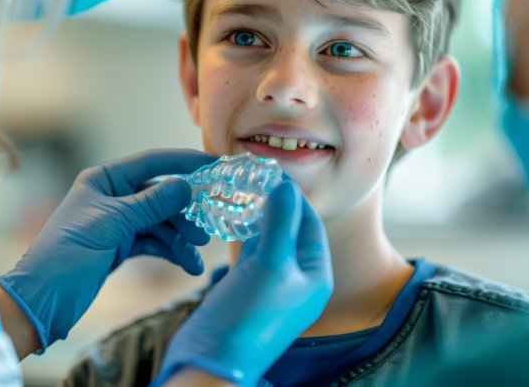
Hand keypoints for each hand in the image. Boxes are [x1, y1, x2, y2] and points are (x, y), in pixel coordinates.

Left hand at [0, 148, 215, 351]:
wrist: (42, 300)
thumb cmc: (67, 253)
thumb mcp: (112, 224)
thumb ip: (151, 204)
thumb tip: (185, 186)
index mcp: (103, 180)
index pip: (151, 162)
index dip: (182, 162)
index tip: (213, 165)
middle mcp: (113, 197)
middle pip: (160, 196)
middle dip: (184, 213)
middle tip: (206, 229)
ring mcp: (118, 223)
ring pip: (160, 222)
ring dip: (180, 238)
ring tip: (194, 256)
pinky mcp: (121, 247)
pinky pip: (154, 242)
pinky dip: (171, 251)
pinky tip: (186, 264)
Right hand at [153, 180, 333, 386]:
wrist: (213, 358)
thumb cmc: (249, 317)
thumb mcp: (270, 264)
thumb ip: (279, 222)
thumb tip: (286, 184)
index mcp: (316, 275)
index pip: (310, 223)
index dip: (294, 196)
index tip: (273, 170)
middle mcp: (298, 278)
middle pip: (291, 228)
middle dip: (276, 202)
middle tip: (256, 173)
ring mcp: (272, 282)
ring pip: (270, 237)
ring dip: (260, 213)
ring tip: (244, 186)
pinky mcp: (247, 285)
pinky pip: (252, 249)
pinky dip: (245, 229)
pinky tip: (233, 212)